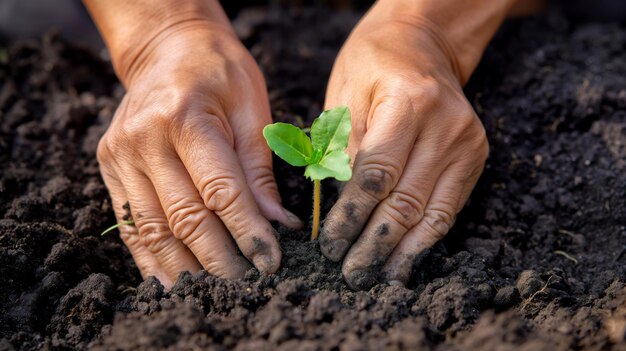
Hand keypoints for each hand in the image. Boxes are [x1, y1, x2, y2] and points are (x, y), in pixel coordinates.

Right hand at [95, 18, 300, 286]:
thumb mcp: (252, 108)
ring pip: (153, 230)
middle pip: (185, 218)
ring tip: (216, 291)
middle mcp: (144, 139)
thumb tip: (277, 224)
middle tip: (248, 283)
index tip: (271, 261)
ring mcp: (120, 156)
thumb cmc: (219, 72)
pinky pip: (129, 225)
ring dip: (186, 268)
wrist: (167, 49)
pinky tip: (175, 280)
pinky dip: (152, 258)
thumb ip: (260, 170)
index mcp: (185, 117)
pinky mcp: (110, 168)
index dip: (248, 233)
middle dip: (220, 259)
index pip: (221, 192)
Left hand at [319, 3, 488, 288]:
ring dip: (403, 251)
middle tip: (352, 274)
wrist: (423, 43)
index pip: (376, 175)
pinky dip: (427, 237)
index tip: (331, 246)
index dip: (352, 217)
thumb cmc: (373, 64)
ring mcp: (467, 143)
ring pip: (433, 212)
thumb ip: (343, 150)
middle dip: (375, 243)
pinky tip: (407, 259)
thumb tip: (338, 208)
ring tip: (379, 279)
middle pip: (406, 201)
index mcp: (408, 103)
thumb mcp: (344, 95)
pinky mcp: (476, 156)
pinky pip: (450, 207)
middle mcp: (446, 126)